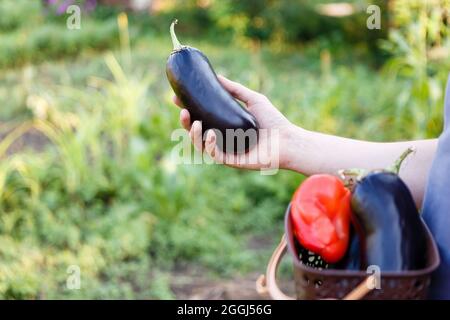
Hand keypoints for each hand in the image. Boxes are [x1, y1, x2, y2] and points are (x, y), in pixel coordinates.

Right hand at [173, 75, 293, 169]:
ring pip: (200, 145)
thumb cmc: (274, 121)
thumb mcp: (253, 99)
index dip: (187, 108)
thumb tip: (217, 75)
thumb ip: (235, 89)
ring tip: (194, 122)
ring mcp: (226, 150)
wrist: (288, 140)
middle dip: (185, 122)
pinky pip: (214, 154)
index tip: (177, 97)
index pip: (200, 117)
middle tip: (183, 110)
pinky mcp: (231, 161)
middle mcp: (222, 138)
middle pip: (196, 132)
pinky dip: (208, 145)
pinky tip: (208, 134)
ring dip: (192, 134)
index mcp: (224, 125)